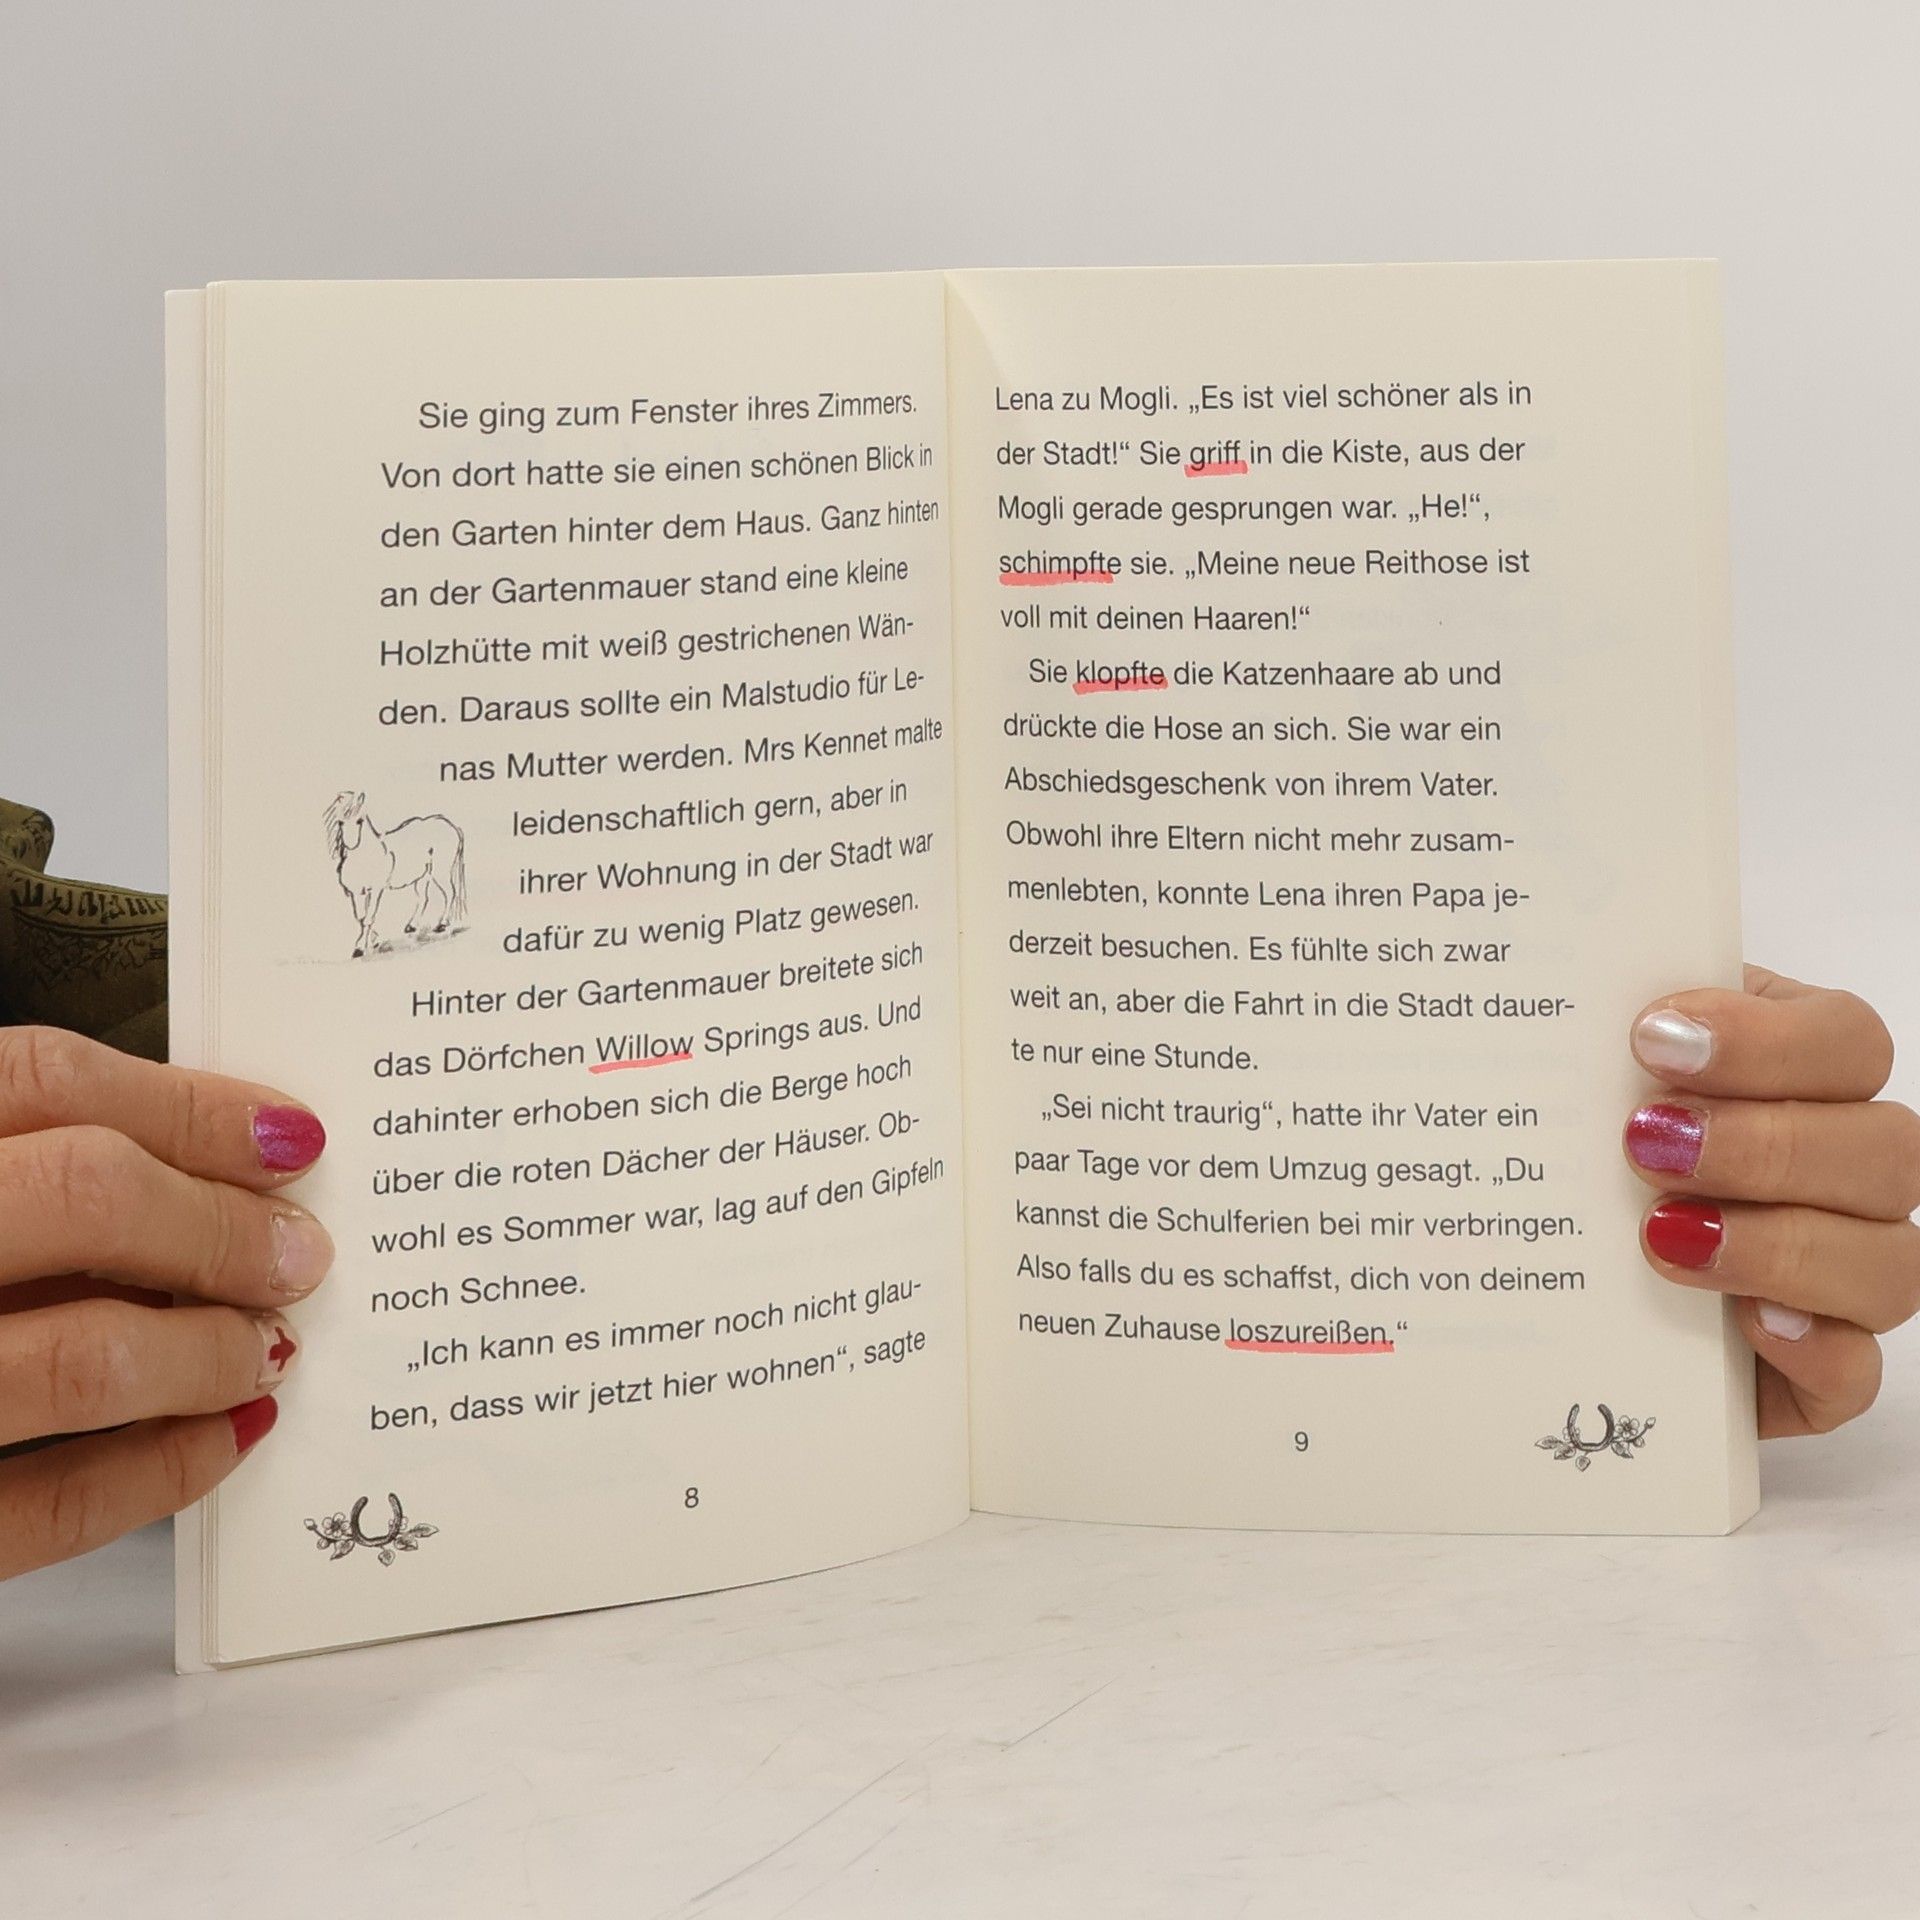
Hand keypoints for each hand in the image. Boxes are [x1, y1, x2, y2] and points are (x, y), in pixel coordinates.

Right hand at [0, 1026, 331, 1578]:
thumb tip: (199, 1167)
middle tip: (301, 1254)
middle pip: (84, 1198)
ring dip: (202, 1351)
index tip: (291, 1138)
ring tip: (264, 1346)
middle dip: (220, 1227)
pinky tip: (221, 1439)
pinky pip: (41, 1510)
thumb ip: (10, 1159)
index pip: (43, 1081)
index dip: (191, 1106)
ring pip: (78, 1360)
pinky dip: (156, 1475)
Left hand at [1624, 966, 1919, 1435]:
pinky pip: (1855, 1373)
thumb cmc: (1580, 1143)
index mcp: (1799, 1074)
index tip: (1652, 1040)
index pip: (1847, 1040)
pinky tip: (1746, 1322)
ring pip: (1888, 1262)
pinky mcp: (1813, 1371)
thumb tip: (1587, 1020)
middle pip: (1885, 1150)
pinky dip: (1813, 1348)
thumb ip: (1605, 1040)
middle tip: (1644, 1144)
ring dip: (1779, 1245)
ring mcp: (1842, 1275)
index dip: (1767, 1040)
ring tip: (1664, 1235)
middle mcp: (1843, 1172)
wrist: (1540, 1278)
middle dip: (1764, 1144)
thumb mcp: (1590, 1076)